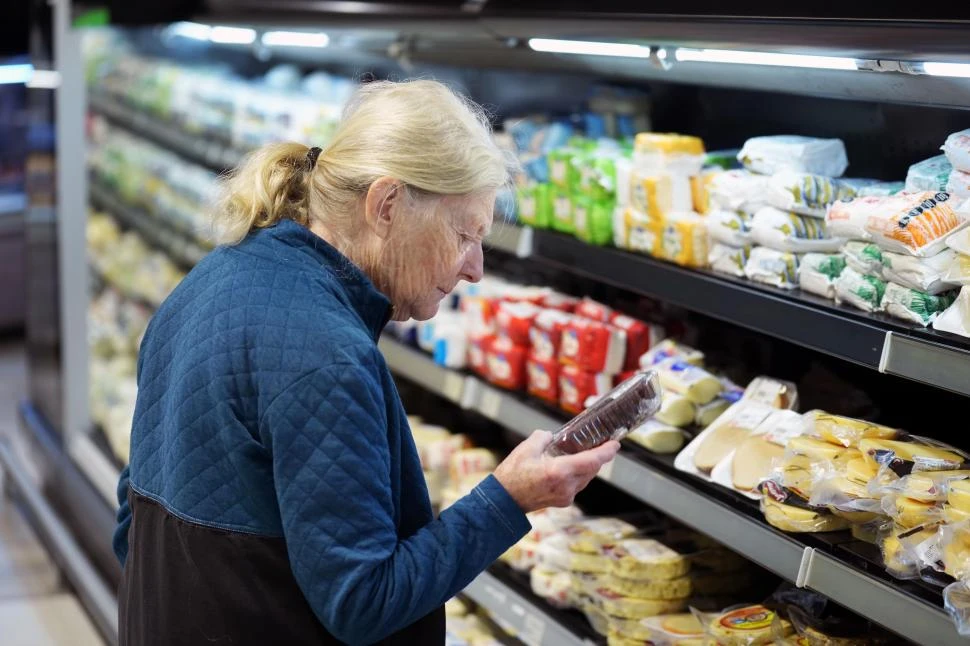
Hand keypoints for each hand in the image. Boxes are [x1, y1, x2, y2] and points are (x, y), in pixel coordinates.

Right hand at [493, 431, 619, 512]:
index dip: (606, 452)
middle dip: (598, 457)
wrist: (504, 502)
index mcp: (559, 471)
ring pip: (586, 478)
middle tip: (600, 443)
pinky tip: (570, 467)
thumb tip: (551, 436)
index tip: (615, 444)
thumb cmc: (512, 475)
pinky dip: (578, 474)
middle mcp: (567, 486)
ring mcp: (566, 496)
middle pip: (592, 469)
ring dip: (588, 466)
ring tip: (584, 453)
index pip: (592, 460)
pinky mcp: (563, 501)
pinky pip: (577, 485)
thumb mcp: (526, 449)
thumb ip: (542, 437)